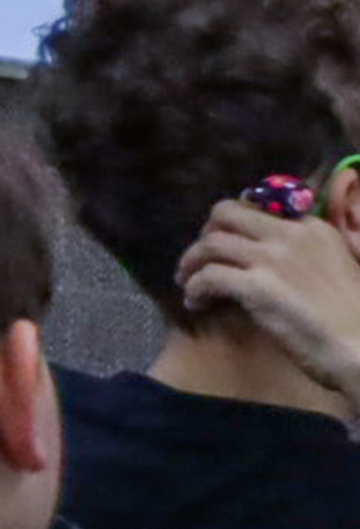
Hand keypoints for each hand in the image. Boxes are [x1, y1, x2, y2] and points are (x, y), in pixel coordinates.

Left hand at [182, 197, 359, 400]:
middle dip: (206, 232)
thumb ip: (308, 256)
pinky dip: (194, 289)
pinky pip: (208, 277)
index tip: (227, 240)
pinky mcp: (256, 287)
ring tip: (187, 281)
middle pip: (226, 213)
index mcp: (313, 229)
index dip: (236, 224)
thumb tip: (273, 260)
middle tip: (200, 255)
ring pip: (210, 244)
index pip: (260, 207)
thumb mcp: (339, 270)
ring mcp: (272, 258)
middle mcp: (290, 235)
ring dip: (191, 262)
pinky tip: (196, 304)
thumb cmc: (356, 321)